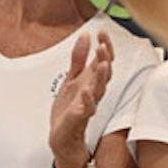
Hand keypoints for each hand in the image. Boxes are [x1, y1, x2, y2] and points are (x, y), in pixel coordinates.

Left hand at [50, 30, 112, 167]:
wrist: (63, 137)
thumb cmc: (69, 108)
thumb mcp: (71, 78)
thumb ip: (78, 58)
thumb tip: (85, 36)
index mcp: (91, 81)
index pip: (103, 60)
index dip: (105, 46)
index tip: (101, 31)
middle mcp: (92, 91)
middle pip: (104, 73)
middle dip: (105, 58)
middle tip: (103, 45)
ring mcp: (87, 105)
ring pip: (99, 89)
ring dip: (101, 77)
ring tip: (102, 63)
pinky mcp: (79, 118)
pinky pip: (86, 109)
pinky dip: (87, 101)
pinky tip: (86, 92)